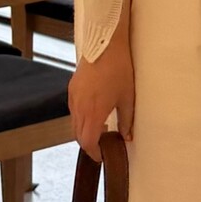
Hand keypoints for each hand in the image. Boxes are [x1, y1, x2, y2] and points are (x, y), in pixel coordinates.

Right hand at [68, 34, 134, 162]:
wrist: (103, 45)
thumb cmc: (119, 69)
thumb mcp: (128, 97)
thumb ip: (127, 120)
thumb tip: (127, 136)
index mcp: (93, 112)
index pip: (88, 141)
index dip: (94, 152)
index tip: (102, 157)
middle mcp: (79, 107)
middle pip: (78, 135)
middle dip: (89, 144)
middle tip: (102, 148)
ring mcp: (73, 97)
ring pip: (74, 123)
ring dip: (84, 132)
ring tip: (100, 132)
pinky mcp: (72, 89)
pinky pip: (73, 111)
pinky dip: (81, 119)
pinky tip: (94, 116)